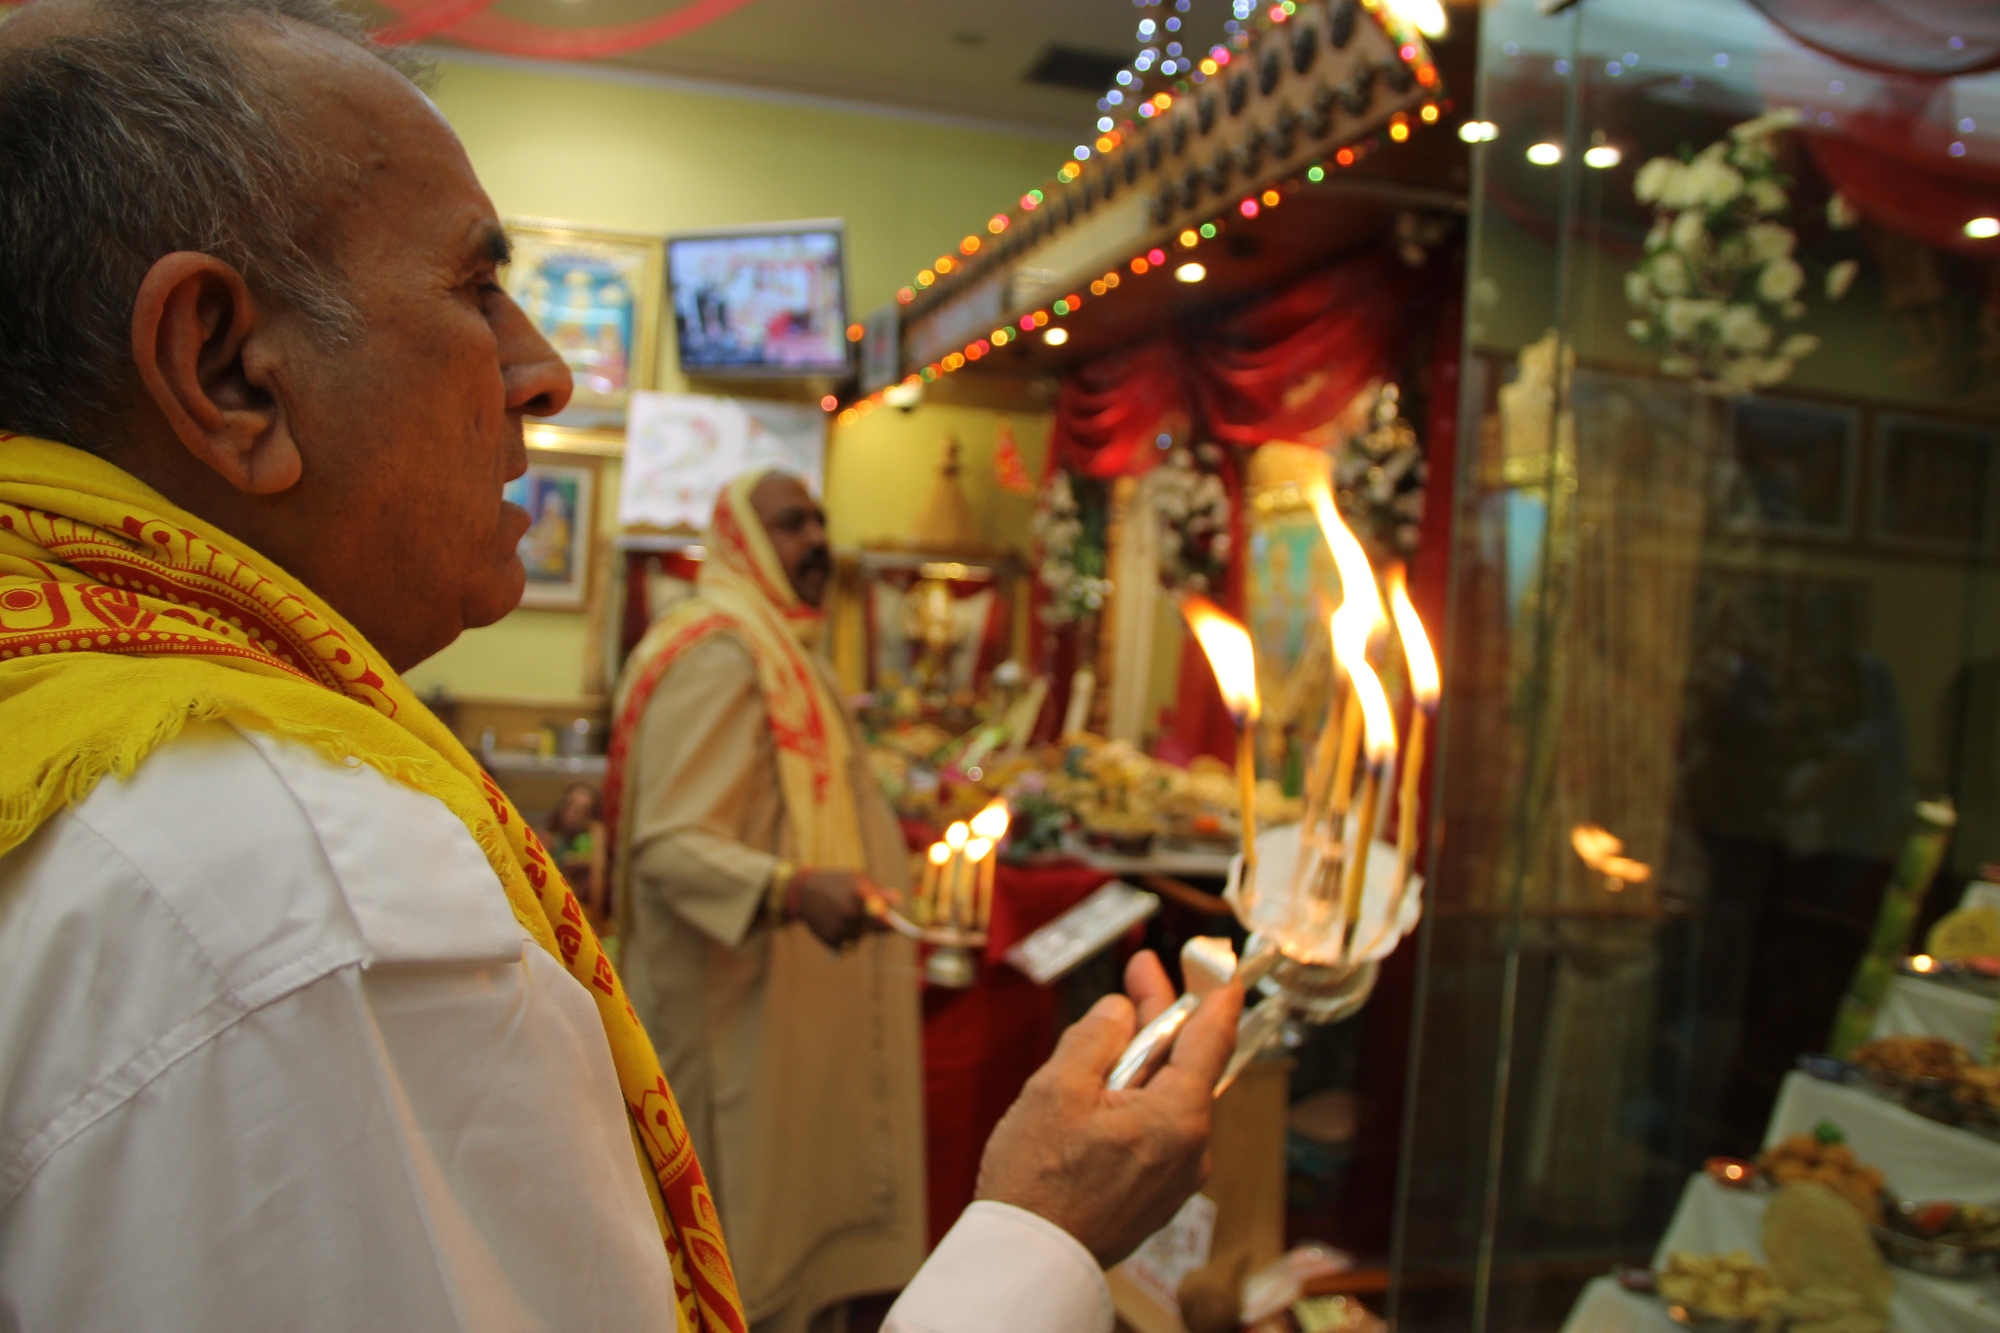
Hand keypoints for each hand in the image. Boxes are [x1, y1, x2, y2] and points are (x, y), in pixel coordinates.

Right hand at [788, 868, 892, 947]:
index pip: (881, 916)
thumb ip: (877, 891)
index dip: (890, 923)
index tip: (897, 927)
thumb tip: (898, 900)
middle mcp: (849, 914)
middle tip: (866, 912)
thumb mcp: (856, 879)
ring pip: (862, 936)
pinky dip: (846, 936)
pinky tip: (836, 922)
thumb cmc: (836, 882)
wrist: (804, 893)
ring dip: (860, 929)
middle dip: (876, 923)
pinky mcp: (831, 940)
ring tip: (845, 913)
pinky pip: (849, 944)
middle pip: (875, 928)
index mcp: (858, 895)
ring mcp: (840, 928)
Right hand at [973, 951, 1242, 1266]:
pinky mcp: (1156, 1194)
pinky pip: (1155, 1131)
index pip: (1213, 1039)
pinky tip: (1097, 1094)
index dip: (1213, 993)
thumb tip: (1120, 1012)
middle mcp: (1191, 1148)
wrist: (1031, 1258)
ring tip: (1097, 1042)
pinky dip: (1134, 1102)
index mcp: (1178, 1117)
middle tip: (1136, 979)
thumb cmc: (1039, 1181)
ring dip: (1140, 1063)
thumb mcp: (1057, 1088)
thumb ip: (1096, 1037)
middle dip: (1160, 1020)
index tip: (1215, 964)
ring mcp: (1176, 1176)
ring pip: (1167, 1098)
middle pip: (1186, 1066)